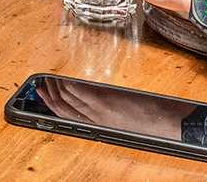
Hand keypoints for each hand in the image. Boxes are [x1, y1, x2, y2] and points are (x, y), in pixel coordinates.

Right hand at [38, 77, 185, 138]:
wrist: (166, 123)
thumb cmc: (149, 123)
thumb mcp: (122, 120)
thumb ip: (107, 110)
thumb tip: (97, 97)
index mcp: (98, 126)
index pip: (68, 117)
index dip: (52, 107)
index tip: (44, 96)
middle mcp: (95, 121)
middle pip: (64, 109)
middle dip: (49, 98)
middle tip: (40, 86)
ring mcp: (99, 111)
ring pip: (70, 102)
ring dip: (56, 90)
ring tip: (49, 80)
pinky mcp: (106, 103)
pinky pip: (82, 96)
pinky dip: (70, 88)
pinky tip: (64, 80)